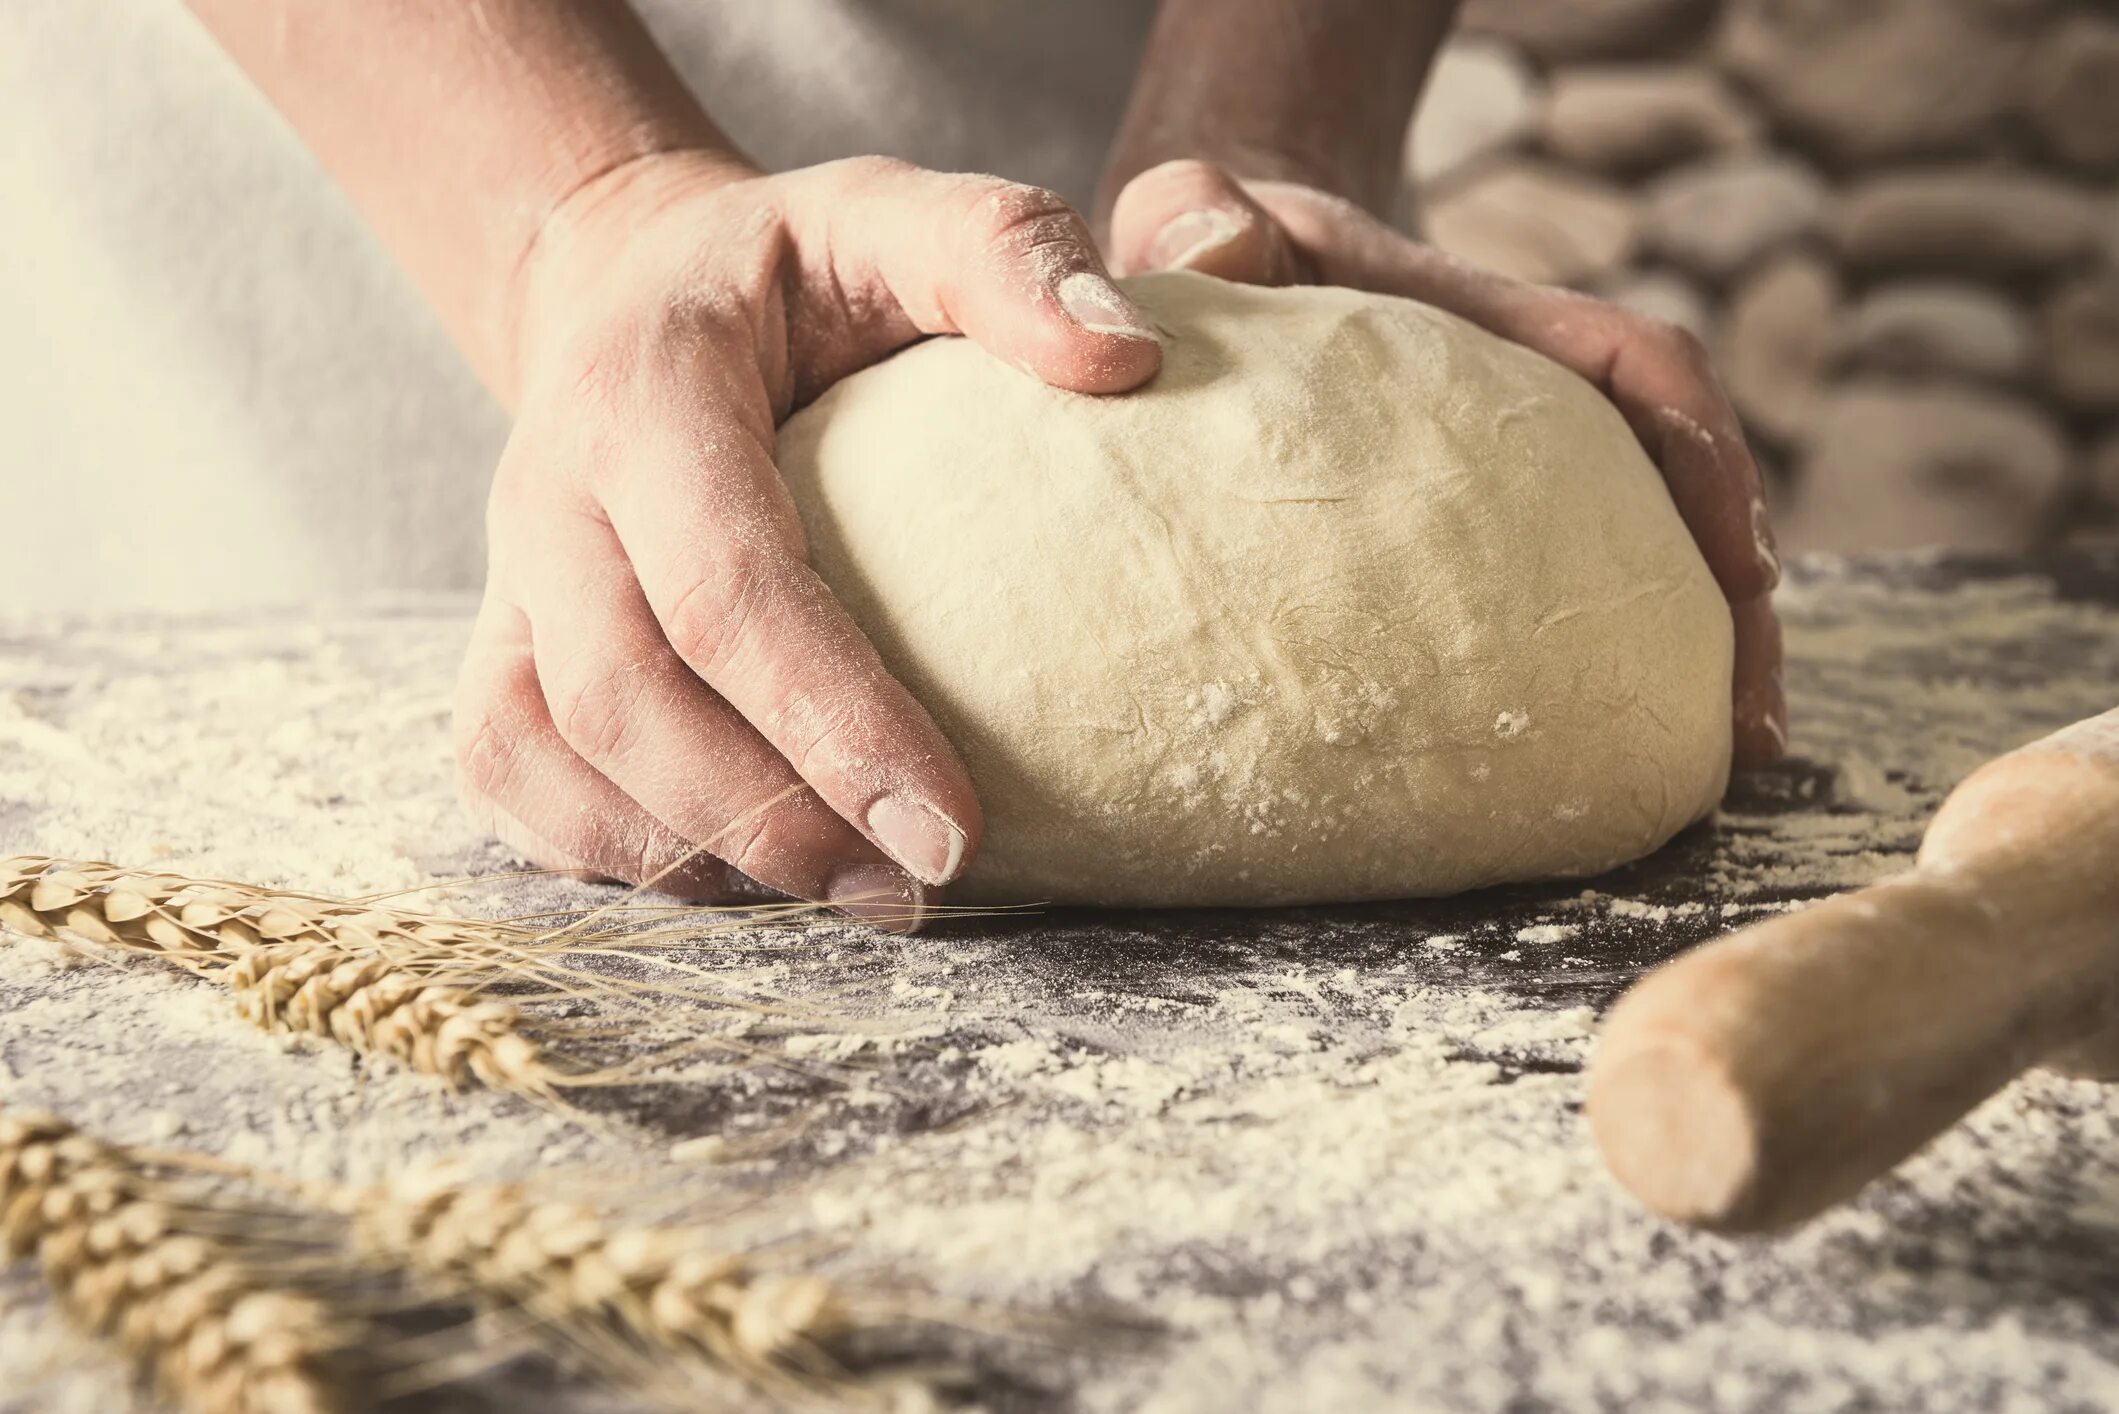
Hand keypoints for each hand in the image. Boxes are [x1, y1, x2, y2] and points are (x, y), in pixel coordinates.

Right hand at [456, 153, 1162, 922]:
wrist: (633, 289)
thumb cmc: (792, 272)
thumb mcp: (892, 216)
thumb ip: (1002, 254)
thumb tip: (1128, 358)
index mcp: (644, 390)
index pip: (724, 585)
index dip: (831, 720)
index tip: (955, 828)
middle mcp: (546, 493)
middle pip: (622, 697)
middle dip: (768, 819)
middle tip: (915, 889)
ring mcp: (506, 578)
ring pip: (544, 756)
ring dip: (691, 855)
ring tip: (851, 898)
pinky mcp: (499, 640)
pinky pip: (508, 774)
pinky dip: (604, 850)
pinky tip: (736, 878)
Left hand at [1106, 160, 1786, 771]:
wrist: (1199, 270)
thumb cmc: (1202, 247)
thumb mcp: (1190, 213)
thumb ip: (1196, 213)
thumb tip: (1225, 255)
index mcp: (1476, 320)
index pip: (1631, 366)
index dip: (1703, 457)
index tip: (1745, 565)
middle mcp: (1516, 391)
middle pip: (1671, 482)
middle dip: (1731, 598)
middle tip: (1749, 731)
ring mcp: (1497, 466)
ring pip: (1627, 552)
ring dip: (1684, 651)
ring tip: (1712, 771)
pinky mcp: (1460, 531)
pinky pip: (1548, 596)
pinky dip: (1584, 673)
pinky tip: (1583, 770)